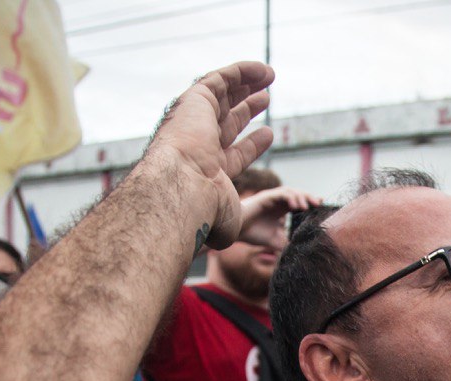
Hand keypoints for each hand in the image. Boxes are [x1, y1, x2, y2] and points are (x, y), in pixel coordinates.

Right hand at [147, 62, 275, 249]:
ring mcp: (194, 122)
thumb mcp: (226, 224)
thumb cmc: (202, 212)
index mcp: (205, 172)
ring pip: (223, 96)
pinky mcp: (195, 101)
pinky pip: (221, 78)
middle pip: (226, 121)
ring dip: (246, 86)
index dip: (251, 144)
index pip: (232, 153)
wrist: (181, 190)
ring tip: (269, 79)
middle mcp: (197, 144)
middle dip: (245, 109)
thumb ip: (229, 224)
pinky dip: (242, 72)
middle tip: (265, 100)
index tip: (269, 134)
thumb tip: (224, 238)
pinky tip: (265, 71)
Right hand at [239, 186, 321, 247]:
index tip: (321, 209)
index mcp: (282, 209)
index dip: (311, 204)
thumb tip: (303, 252)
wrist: (236, 232)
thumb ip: (288, 243)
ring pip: (291, 192)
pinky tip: (295, 206)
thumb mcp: (276, 241)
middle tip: (319, 204)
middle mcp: (278, 202)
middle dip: (310, 198)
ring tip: (308, 206)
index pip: (300, 203)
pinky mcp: (265, 197)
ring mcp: (272, 198)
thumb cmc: (253, 234)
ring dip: (301, 197)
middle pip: (298, 195)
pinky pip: (281, 193)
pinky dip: (290, 198)